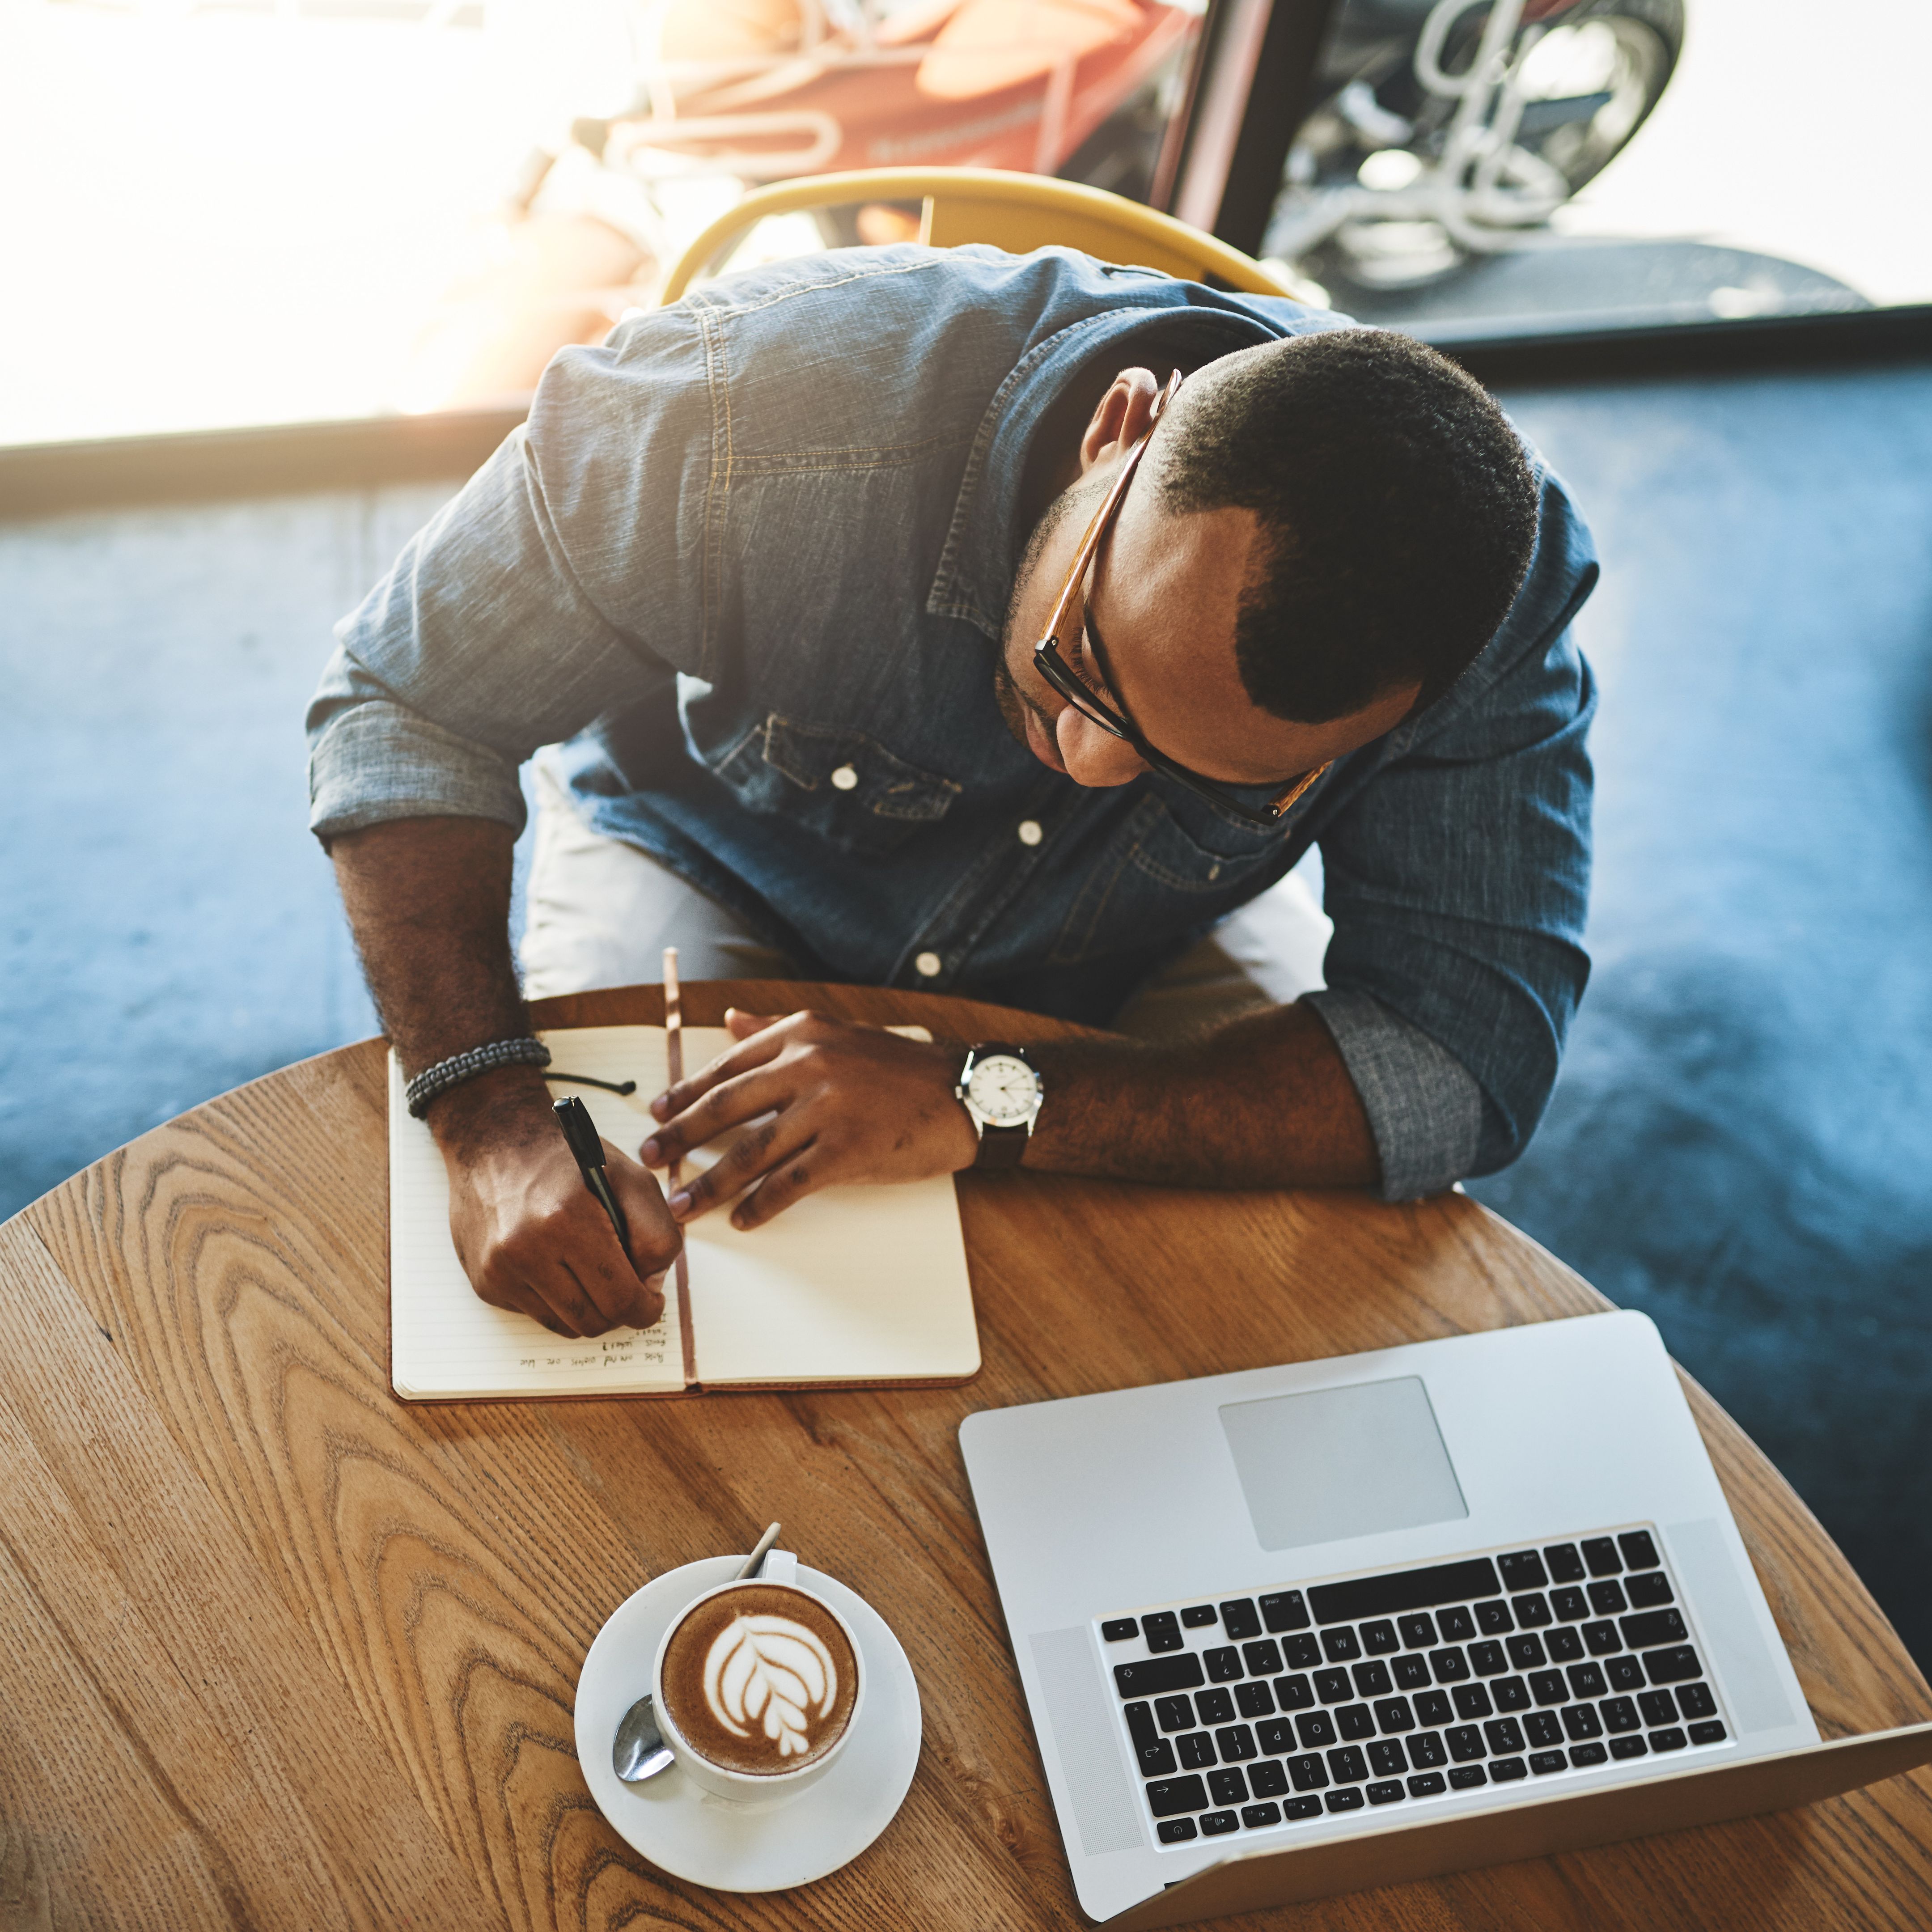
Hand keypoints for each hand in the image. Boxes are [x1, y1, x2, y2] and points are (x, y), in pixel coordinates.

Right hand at [434, 1072, 680, 1336]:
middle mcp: (525, 1249)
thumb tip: (650, 1285)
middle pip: (593, 1321)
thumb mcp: (630, 1177)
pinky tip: (557, 1265)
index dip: (645, 1310)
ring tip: (593, 1274)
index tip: (651, 1302)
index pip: (620, 1297)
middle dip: (619, 1312)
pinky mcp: (485, 1282)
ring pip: (564, 1326)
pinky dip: (556, 1301)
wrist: (494, 1139)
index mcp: (567, 1218)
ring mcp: (499, 1270)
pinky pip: (535, 1315)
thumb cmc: (567, 1157)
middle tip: (627, 1289)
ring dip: (587, 1309)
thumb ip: (656, 1232)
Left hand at [641, 1008, 979, 1228]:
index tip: (656, 1111)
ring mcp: (828, 1108)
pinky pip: (790, 1183)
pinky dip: (762, 1205)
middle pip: (726, 1106)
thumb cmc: (902, 1068)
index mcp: (802, 1034)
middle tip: (649, 1159)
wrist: (965, 1093)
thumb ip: (778, 1027)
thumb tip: (728, 1019)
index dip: (686, 1093)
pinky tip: (745, 1219)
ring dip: (710, 1184)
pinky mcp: (848, 1150)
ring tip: (683, 1206)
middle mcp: (809, 1065)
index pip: (727, 1066)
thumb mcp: (838, 1032)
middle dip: (680, 1137)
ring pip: (751, 1152)